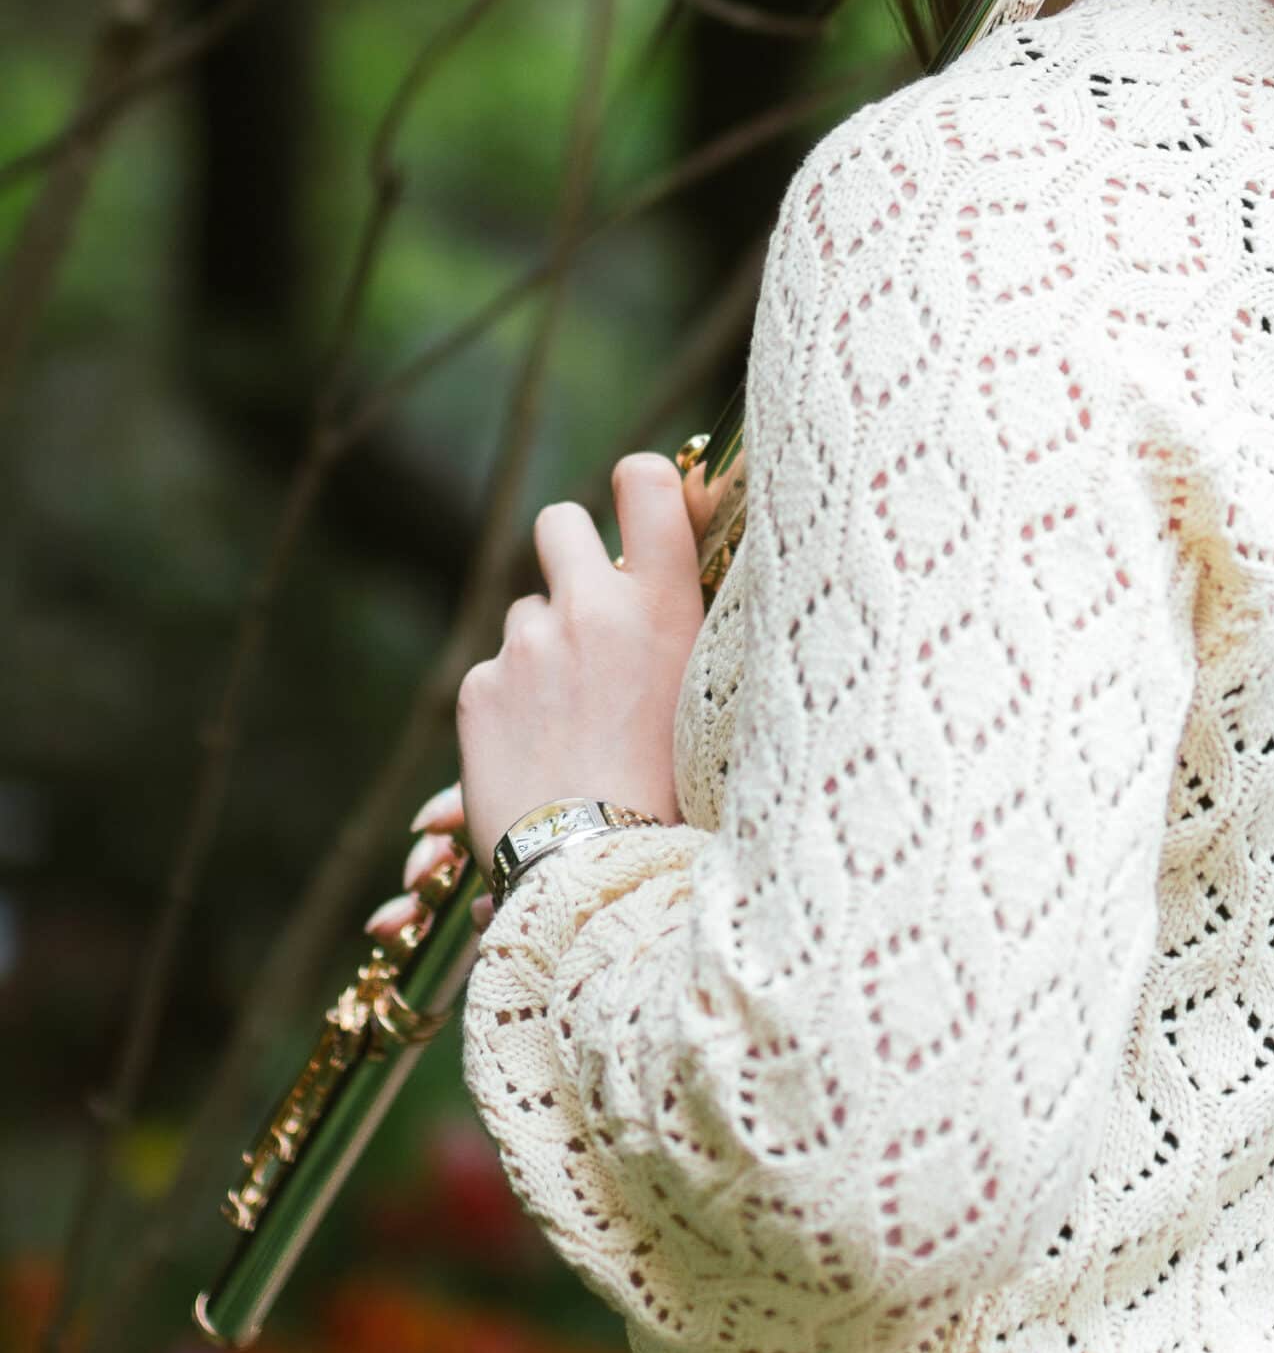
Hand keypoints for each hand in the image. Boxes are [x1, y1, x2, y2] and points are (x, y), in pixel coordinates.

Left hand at [368, 451, 710, 945]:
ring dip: (544, 646)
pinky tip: (539, 752)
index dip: (643, 480)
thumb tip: (679, 579)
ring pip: (527, 613)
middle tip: (588, 604)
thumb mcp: (714, 698)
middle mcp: (593, 607)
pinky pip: (495, 671)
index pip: (647, 482)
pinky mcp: (478, 687)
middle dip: (568, 550)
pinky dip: (511, 703)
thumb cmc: (678, 795)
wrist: (598, 872)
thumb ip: (686, 628)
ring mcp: (528, 644)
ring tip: (573, 719)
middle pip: (561, 522)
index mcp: (664, 605)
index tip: (644, 500)